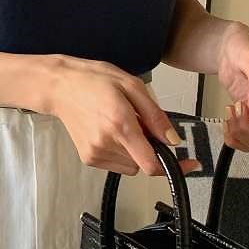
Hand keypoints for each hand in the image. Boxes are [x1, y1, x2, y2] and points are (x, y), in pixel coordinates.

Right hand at [47, 57, 201, 176]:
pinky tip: (111, 132)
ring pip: (132, 165)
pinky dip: (122, 153)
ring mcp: (96, 153)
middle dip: (150, 148)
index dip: (175, 167)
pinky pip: (118, 164)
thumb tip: (173, 140)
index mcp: (120, 124)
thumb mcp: (132, 86)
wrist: (60, 87)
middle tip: (140, 124)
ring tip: (121, 125)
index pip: (151, 163)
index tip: (189, 165)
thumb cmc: (93, 81)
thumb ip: (155, 116)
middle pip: (144, 163)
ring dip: (135, 151)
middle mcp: (106, 143)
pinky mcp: (89, 158)